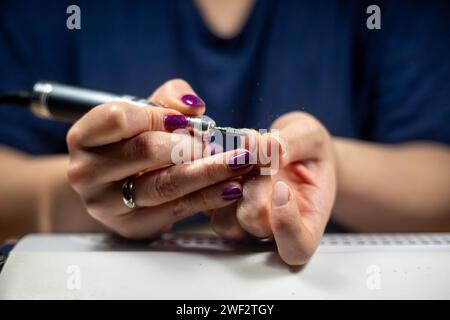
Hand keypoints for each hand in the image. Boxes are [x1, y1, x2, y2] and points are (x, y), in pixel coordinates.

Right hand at [66, 79, 253, 238]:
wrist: (112, 186)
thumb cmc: (130, 143)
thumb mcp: (141, 113)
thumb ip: (166, 98)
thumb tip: (193, 107)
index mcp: (84, 136)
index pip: (120, 118)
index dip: (159, 115)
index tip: (187, 121)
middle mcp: (86, 171)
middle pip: (146, 151)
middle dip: (191, 145)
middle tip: (218, 142)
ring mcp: (106, 203)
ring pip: (164, 184)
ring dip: (208, 172)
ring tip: (239, 163)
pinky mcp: (131, 226)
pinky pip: (176, 209)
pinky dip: (208, 197)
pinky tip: (231, 188)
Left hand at [210, 112, 335, 265]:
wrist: (292, 148)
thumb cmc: (308, 150)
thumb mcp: (311, 137)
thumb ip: (293, 143)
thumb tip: (266, 147)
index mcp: (306, 223)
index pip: (296, 248)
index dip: (286, 224)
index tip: (283, 188)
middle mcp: (272, 229)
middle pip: (254, 224)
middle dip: (256, 183)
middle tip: (262, 150)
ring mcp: (242, 222)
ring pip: (224, 219)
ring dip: (231, 180)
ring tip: (244, 152)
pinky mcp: (219, 209)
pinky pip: (206, 201)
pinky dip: (213, 176)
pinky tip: (225, 152)